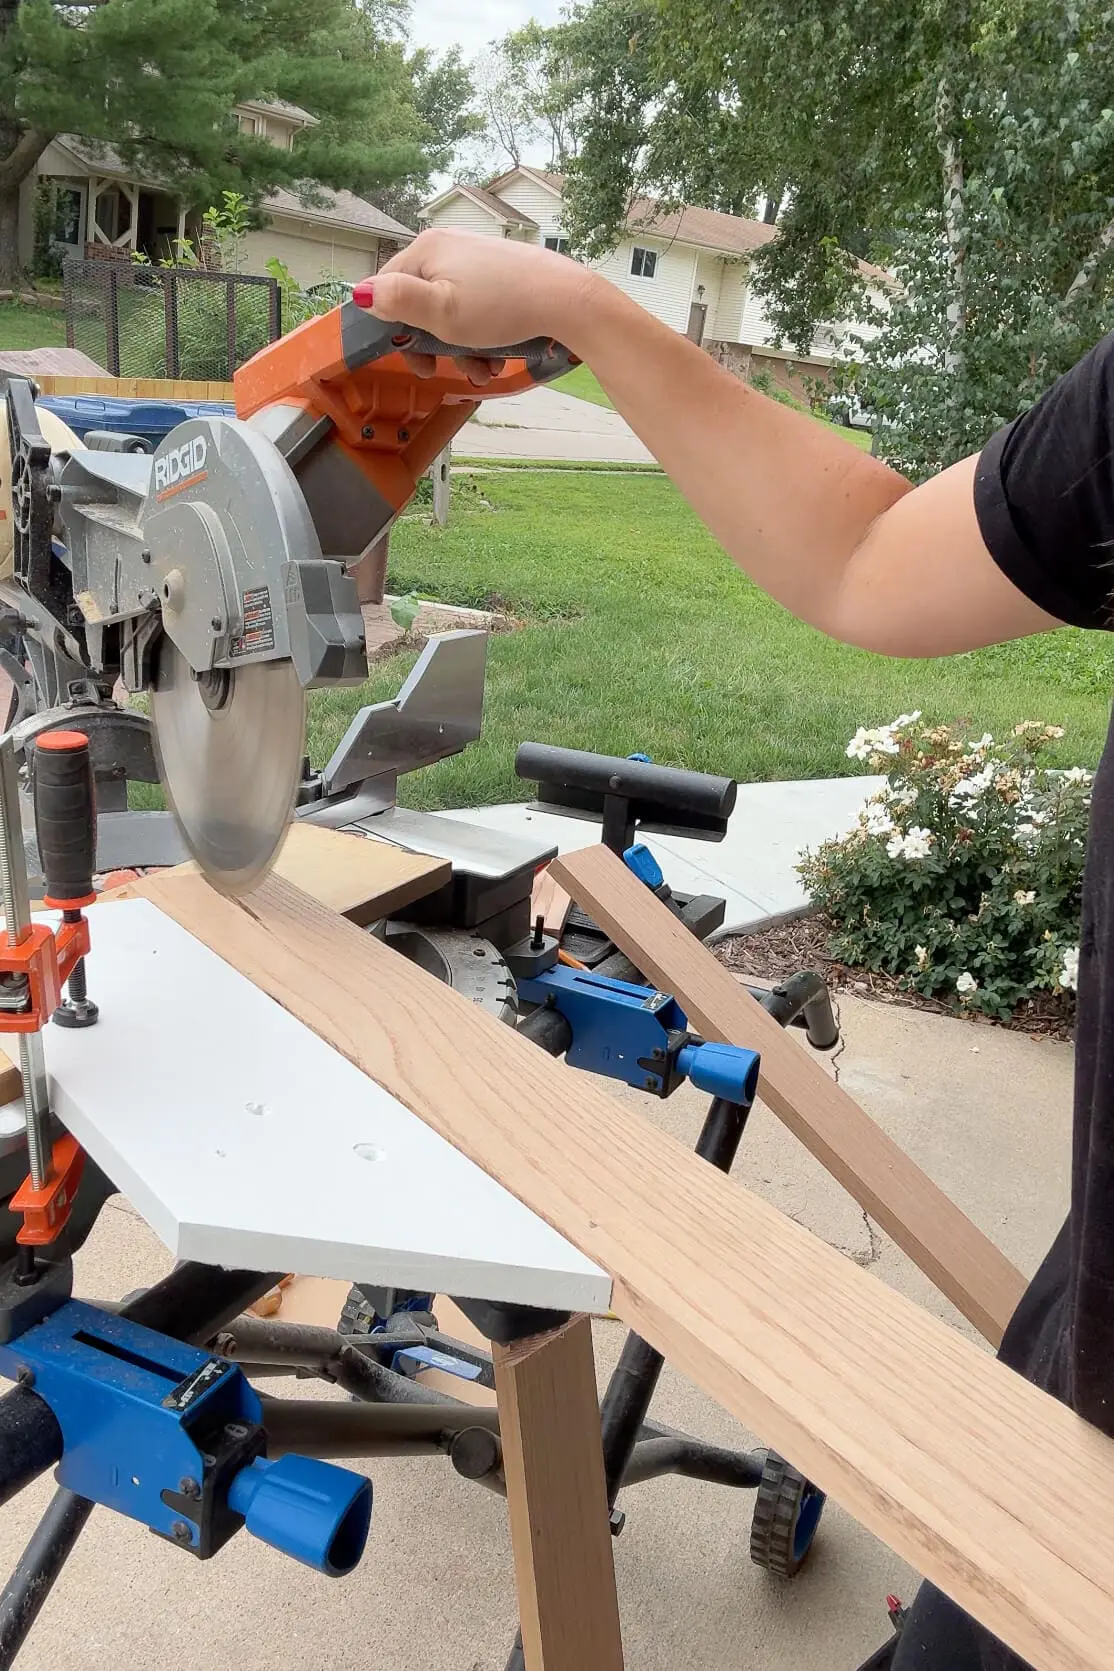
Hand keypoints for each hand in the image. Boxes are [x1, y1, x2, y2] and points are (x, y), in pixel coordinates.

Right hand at [355, 230, 593, 383]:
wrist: (565, 300)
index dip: (395, 330)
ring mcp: (476, 259)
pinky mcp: (500, 273)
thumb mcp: (440, 312)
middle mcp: (448, 246)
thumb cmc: (501, 307)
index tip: (417, 362)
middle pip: (422, 304)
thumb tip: (359, 293)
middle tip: (448, 373)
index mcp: (426, 250)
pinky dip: (483, 337)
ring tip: (486, 370)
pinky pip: (477, 309)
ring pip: (452, 312)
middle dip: (436, 346)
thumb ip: (397, 301)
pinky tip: (499, 355)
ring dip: (464, 350)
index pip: (388, 289)